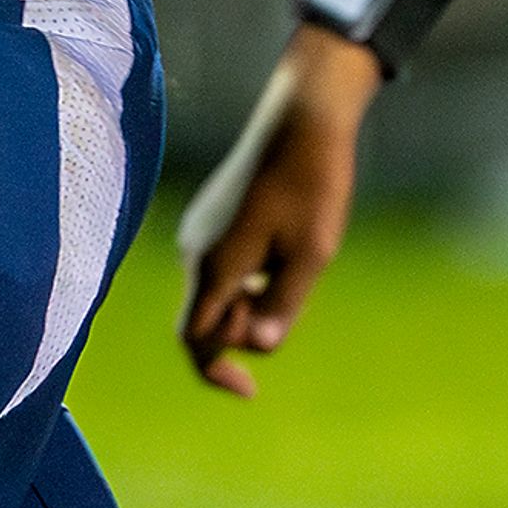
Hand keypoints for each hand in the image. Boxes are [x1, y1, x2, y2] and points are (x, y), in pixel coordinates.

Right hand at [179, 28, 380, 395]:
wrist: (303, 115)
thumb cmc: (312, 182)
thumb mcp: (311, 253)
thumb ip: (283, 304)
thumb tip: (261, 347)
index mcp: (214, 263)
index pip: (194, 340)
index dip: (217, 372)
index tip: (250, 391)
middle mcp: (196, 250)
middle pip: (207, 320)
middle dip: (244, 329)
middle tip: (293, 297)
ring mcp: (201, 232)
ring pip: (217, 294)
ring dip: (251, 301)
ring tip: (296, 262)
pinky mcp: (214, 219)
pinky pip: (223, 269)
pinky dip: (249, 278)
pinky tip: (284, 248)